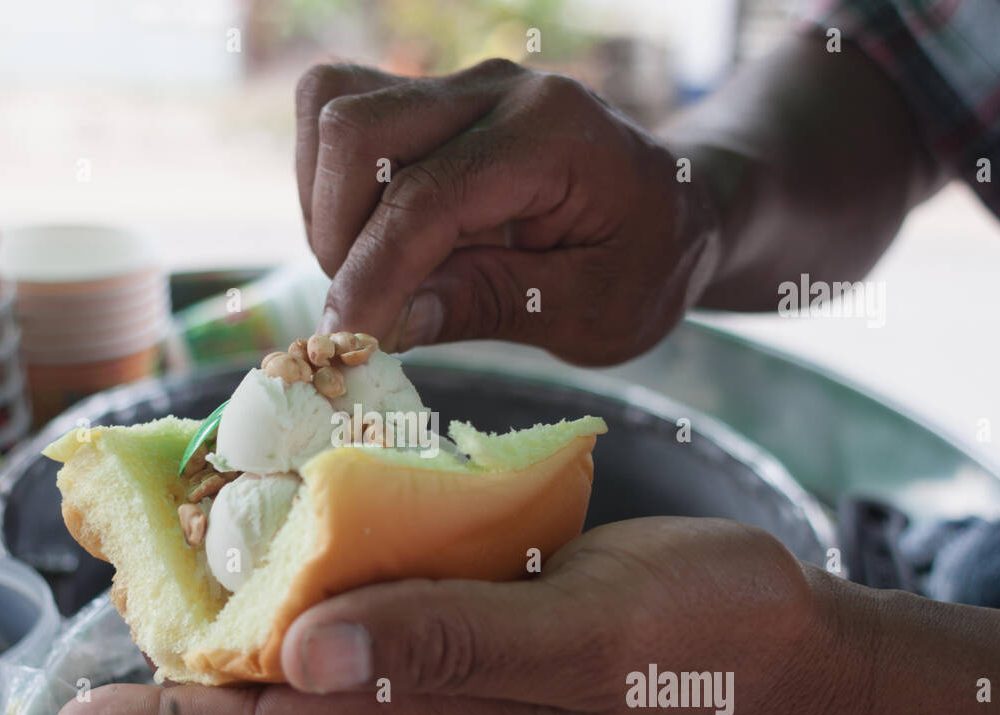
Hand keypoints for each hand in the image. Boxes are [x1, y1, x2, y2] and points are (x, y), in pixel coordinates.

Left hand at [54, 518, 825, 714]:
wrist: (772, 631)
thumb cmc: (685, 640)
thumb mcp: (572, 641)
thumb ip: (445, 645)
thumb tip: (305, 655)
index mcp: (434, 712)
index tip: (79, 713)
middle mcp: (424, 691)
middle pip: (277, 697)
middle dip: (184, 680)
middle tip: (105, 637)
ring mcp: (451, 652)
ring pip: (321, 649)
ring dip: (244, 625)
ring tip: (176, 581)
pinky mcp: (479, 607)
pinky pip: (380, 599)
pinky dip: (324, 573)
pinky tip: (302, 535)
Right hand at [295, 58, 719, 362]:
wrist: (671, 213)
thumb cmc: (645, 266)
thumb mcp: (593, 312)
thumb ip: (490, 306)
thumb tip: (385, 325)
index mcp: (554, 134)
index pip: (427, 197)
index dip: (373, 276)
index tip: (346, 343)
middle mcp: (496, 90)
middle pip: (357, 131)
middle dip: (340, 238)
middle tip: (373, 310)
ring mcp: (457, 87)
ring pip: (333, 110)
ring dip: (327, 209)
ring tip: (375, 275)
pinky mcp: (428, 101)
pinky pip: (338, 116)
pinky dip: (330, 187)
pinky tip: (373, 242)